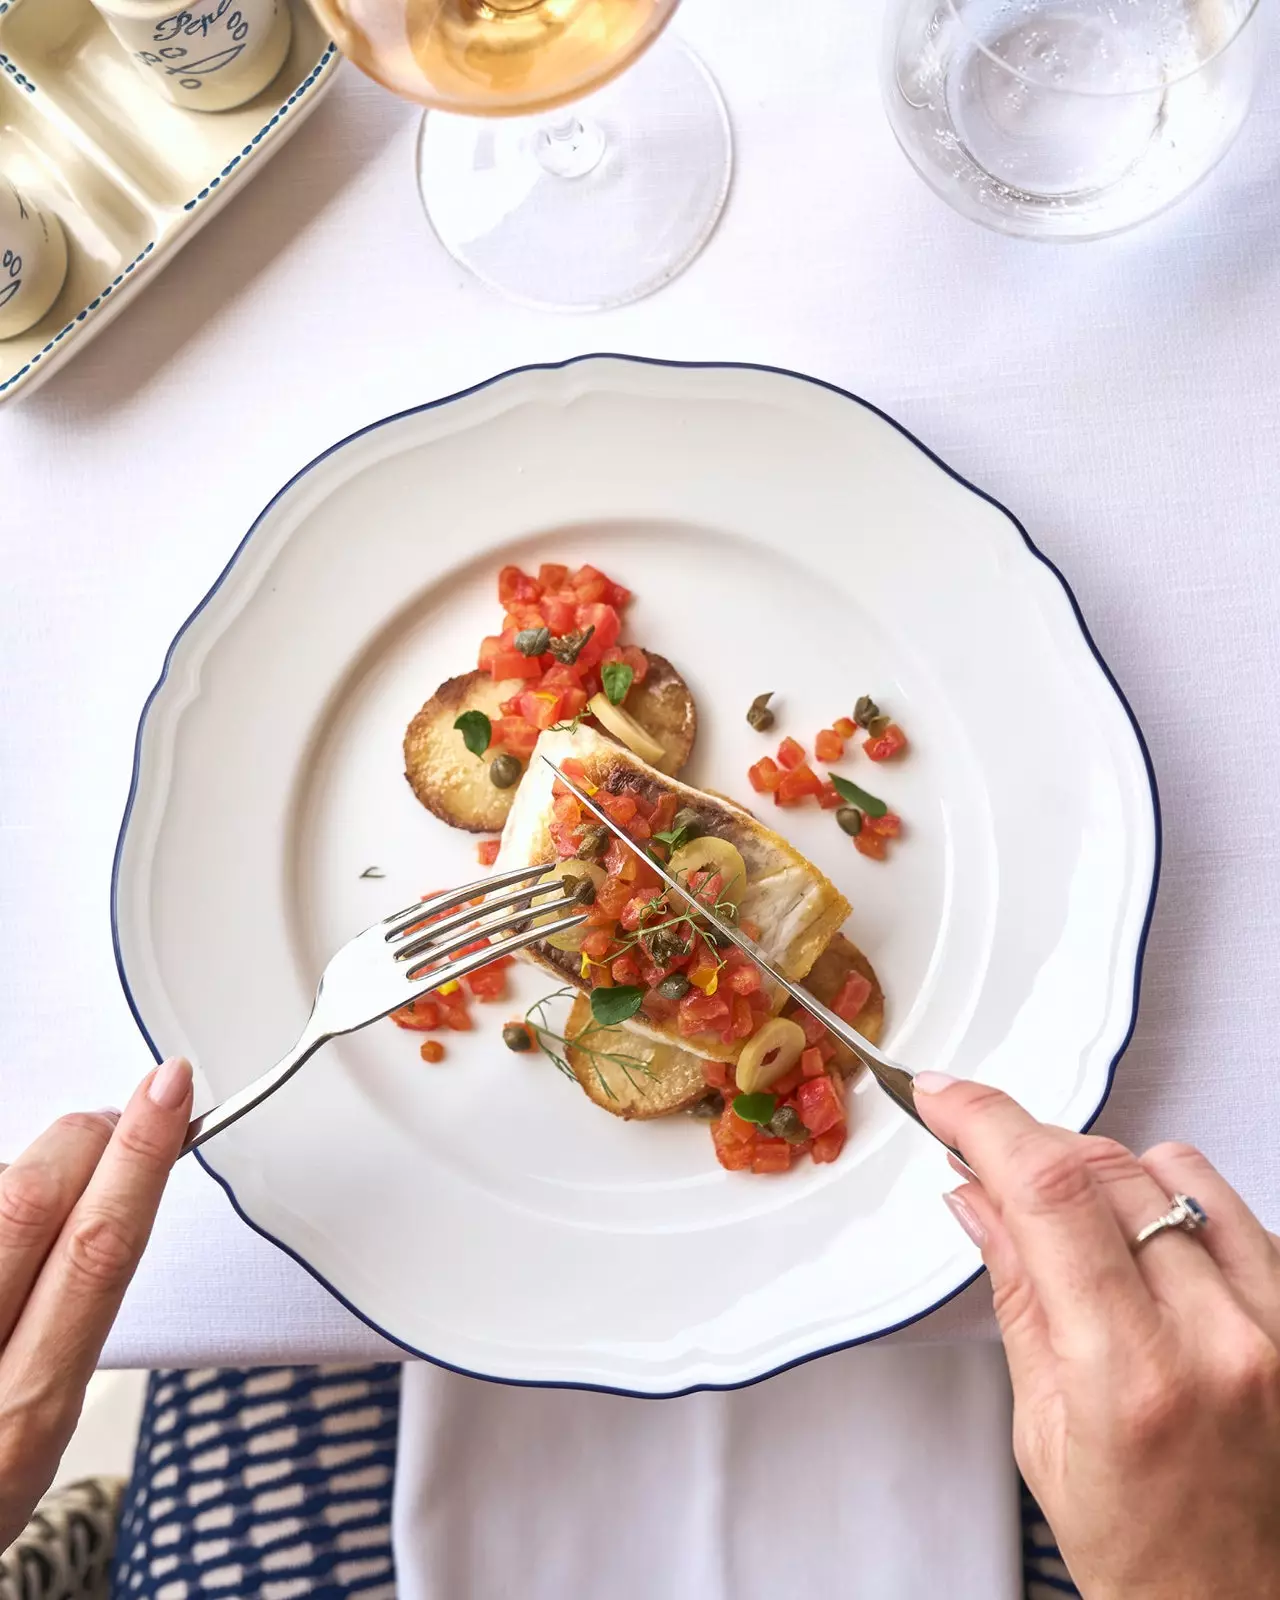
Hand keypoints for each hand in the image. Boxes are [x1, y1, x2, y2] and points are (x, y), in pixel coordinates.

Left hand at [0, 1059, 191, 1547]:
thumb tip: (107, 1175)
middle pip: (30, 1198)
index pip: (100, 1250)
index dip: (141, 1156)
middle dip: (84, 1139)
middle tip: (115, 1125)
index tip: (170, 1091)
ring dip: (20, 1178)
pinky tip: (1, 1234)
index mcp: (27, 1408)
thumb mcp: (38, 1425)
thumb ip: (70, 1305)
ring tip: (29, 1221)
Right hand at [914, 1073, 1279, 1599]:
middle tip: (988, 1159)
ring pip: (1171, 1169)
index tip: (946, 1100)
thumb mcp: (1042, 1432)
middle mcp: (1217, 1337)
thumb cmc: (1146, 1551)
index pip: (1049, 1194)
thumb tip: (977, 1198)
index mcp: (1131, 1375)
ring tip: (1075, 1220)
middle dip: (1031, 1147)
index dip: (986, 1121)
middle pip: (1105, 1168)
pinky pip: (1229, 1205)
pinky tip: (1147, 1241)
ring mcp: (1274, 1323)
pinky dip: (1174, 1200)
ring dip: (1103, 1171)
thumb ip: (1016, 1294)